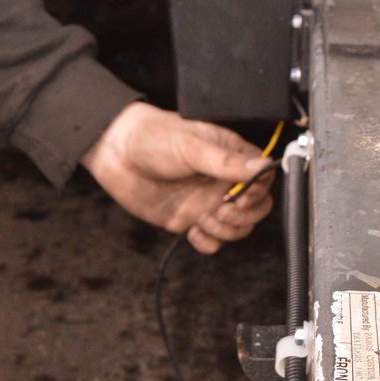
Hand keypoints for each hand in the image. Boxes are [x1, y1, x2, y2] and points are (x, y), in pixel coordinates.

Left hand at [81, 103, 273, 253]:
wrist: (115, 154)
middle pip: (256, 209)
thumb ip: (227, 162)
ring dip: (225, 230)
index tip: (241, 196)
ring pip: (237, 228)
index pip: (264, 179)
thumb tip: (262, 168)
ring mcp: (208, 202)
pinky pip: (213, 241)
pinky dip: (209, 243)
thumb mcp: (192, 146)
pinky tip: (193, 232)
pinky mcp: (191, 219)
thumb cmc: (152, 137)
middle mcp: (223, 181)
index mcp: (230, 156)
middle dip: (243, 216)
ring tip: (203, 218)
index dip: (258, 192)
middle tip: (220, 208)